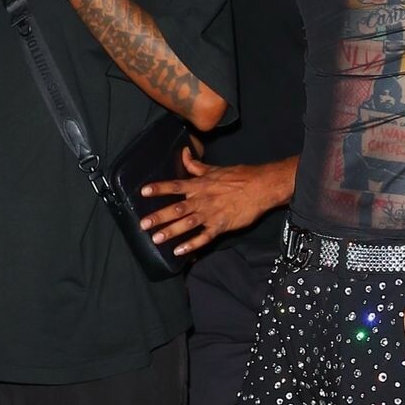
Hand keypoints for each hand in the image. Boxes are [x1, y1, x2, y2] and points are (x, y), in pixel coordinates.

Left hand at [139, 152, 283, 255]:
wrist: (261, 187)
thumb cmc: (239, 176)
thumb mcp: (215, 168)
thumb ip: (196, 165)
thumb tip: (184, 152)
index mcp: (200, 185)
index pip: (175, 186)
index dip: (159, 188)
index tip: (143, 192)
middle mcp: (202, 200)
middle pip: (176, 209)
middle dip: (158, 216)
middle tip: (143, 224)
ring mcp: (211, 214)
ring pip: (187, 224)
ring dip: (171, 232)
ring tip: (156, 239)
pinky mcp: (221, 226)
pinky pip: (204, 237)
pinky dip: (192, 245)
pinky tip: (180, 251)